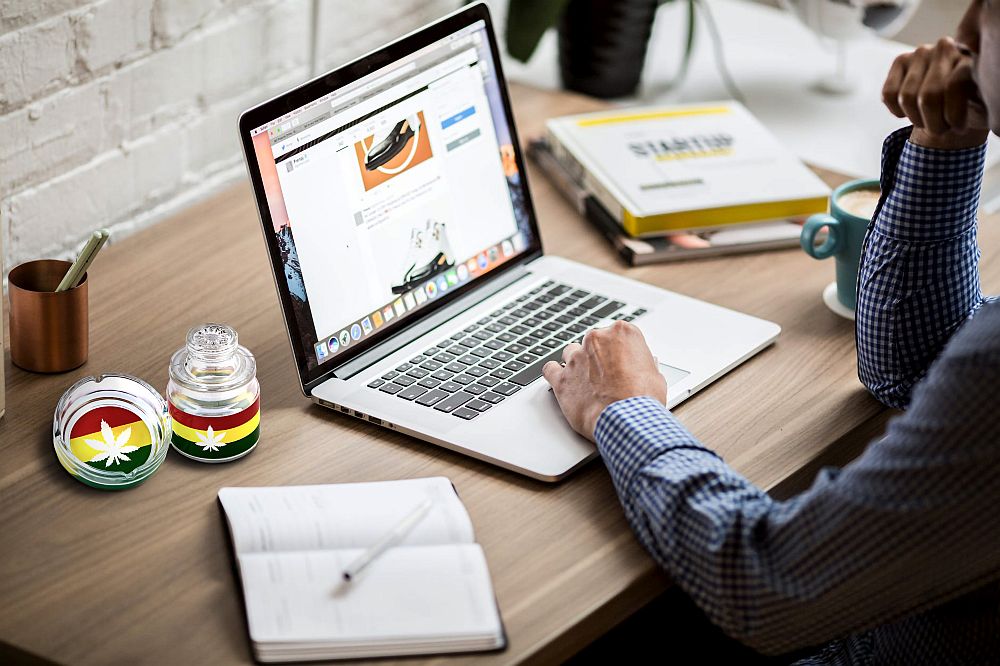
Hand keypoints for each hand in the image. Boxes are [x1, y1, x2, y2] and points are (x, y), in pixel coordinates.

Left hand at [542, 321, 666, 440]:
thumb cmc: (643, 399)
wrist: (626, 420)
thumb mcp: (655, 376)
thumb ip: (644, 365)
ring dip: (578, 364)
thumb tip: (644, 366)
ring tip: (587, 382)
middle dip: (599, 357)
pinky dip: (555, 374)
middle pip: (593, 342)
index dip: (620, 351)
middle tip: (608, 377)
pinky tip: (563, 382)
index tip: (622, 363)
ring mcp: (576, 357)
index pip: (617, 335)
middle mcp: (597, 339)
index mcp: (622, 333)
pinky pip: (550, 369)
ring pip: (571, 352)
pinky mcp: (562, 378)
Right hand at [882, 37, 988, 149]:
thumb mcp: (984, 107)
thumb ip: (981, 100)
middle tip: (941, 129)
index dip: (953, 116)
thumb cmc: (971, 105)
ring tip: (928, 121)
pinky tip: (911, 111)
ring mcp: (921, 52)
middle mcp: (946, 48)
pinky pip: (889, 94)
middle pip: (928, 96)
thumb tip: (971, 96)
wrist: (956, 98)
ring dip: (916, 119)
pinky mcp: (901, 60)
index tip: (958, 129)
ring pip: (906, 97)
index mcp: (972, 58)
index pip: (954, 87)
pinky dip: (898, 111)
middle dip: (933, 123)